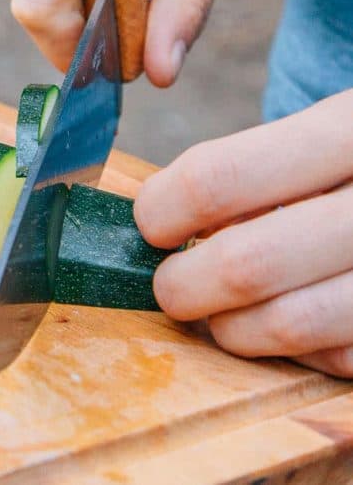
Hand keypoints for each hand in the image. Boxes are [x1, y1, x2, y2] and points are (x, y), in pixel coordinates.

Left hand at [135, 89, 352, 377]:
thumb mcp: (322, 128)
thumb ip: (243, 165)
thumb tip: (154, 215)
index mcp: (345, 128)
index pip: (217, 177)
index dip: (163, 208)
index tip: (151, 222)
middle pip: (245, 265)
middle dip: (183, 284)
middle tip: (169, 283)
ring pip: (287, 325)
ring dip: (229, 326)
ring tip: (215, 309)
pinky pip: (331, 357)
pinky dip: (290, 346)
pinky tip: (281, 313)